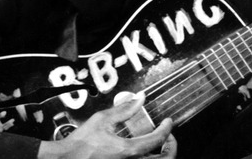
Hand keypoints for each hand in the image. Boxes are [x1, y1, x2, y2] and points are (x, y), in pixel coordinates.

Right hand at [37, 94, 176, 158]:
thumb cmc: (80, 143)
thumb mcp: (102, 120)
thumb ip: (123, 109)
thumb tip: (139, 98)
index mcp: (128, 150)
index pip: (157, 140)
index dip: (167, 129)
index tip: (168, 122)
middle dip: (171, 148)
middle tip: (168, 136)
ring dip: (161, 156)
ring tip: (158, 145)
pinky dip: (148, 158)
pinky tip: (142, 150)